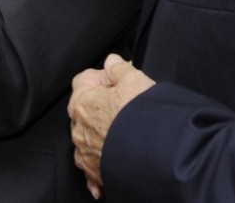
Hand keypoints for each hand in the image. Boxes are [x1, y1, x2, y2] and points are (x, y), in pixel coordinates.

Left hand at [68, 54, 155, 197]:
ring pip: (88, 138)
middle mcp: (79, 130)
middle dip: (102, 104)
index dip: (104, 77)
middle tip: (126, 102)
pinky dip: (99, 165)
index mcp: (82, 103)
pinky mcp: (96, 172)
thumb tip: (112, 62)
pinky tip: (110, 162)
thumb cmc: (142, 118)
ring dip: (100, 133)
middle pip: (85, 109)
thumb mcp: (134, 80)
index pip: (85, 80)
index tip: (119, 80)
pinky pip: (92, 166)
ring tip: (122, 130)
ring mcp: (86, 153)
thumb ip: (119, 68)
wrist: (156, 156)